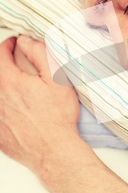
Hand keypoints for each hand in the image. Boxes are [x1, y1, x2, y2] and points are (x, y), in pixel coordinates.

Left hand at [0, 36, 80, 176]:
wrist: (54, 151)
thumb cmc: (58, 116)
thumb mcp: (57, 78)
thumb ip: (40, 53)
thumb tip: (26, 41)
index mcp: (10, 82)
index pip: (1, 55)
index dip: (8, 45)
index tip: (15, 44)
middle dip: (6, 66)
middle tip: (16, 63)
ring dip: (6, 87)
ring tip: (19, 87)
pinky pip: (0, 115)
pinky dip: (6, 109)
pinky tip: (18, 110)